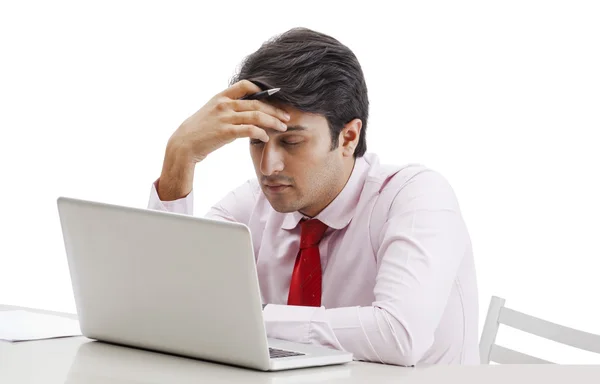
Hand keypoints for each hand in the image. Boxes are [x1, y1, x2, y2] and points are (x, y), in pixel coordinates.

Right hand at [168, 80, 289, 163]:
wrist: (183, 144)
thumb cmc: (198, 131)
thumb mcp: (211, 112)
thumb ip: (226, 108)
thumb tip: (244, 110)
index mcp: (221, 97)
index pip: (244, 85)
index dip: (261, 88)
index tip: (274, 97)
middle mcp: (224, 105)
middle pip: (257, 103)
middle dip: (275, 110)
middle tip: (286, 116)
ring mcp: (225, 118)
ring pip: (257, 116)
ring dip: (273, 122)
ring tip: (283, 127)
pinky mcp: (226, 132)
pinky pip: (249, 130)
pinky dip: (261, 133)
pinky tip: (266, 137)